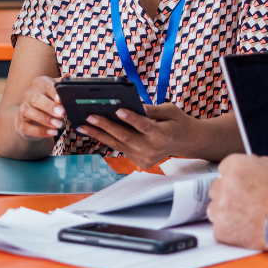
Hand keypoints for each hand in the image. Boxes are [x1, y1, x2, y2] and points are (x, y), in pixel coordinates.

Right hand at [14, 75, 64, 139]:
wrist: (31, 116)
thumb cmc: (49, 100)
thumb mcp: (56, 91)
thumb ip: (62, 85)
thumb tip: (67, 77)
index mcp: (39, 84)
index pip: (46, 85)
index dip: (53, 92)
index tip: (61, 99)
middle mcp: (29, 94)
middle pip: (36, 99)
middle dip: (49, 106)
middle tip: (62, 113)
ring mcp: (23, 108)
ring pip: (29, 112)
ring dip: (45, 119)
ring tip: (59, 125)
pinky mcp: (21, 123)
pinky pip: (27, 127)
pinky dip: (40, 131)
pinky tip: (52, 133)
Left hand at [75, 103, 199, 168]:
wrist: (185, 142)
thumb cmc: (176, 121)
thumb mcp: (170, 110)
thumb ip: (152, 109)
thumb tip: (133, 105)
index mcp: (163, 134)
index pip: (144, 126)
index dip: (131, 118)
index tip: (118, 110)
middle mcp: (153, 149)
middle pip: (126, 137)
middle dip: (105, 126)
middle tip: (89, 117)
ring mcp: (145, 158)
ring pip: (119, 145)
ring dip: (99, 134)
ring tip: (82, 126)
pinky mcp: (139, 162)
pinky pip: (121, 149)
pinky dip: (107, 139)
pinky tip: (93, 131)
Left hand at [206, 153, 267, 250]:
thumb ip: (261, 164)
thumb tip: (256, 166)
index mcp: (237, 165)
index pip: (225, 168)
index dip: (236, 178)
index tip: (242, 185)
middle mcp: (225, 184)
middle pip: (217, 188)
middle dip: (229, 195)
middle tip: (246, 203)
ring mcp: (221, 208)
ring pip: (215, 209)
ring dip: (226, 213)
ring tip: (247, 219)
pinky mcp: (222, 230)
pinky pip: (220, 229)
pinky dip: (231, 232)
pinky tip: (247, 231)